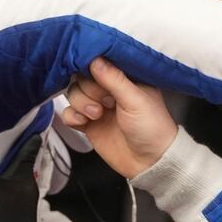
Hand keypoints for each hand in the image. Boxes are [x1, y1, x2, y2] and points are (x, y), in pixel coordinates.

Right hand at [60, 58, 178, 178]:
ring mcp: (98, 106)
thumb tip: (94, 58)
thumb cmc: (152, 128)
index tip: (92, 74)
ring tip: (97, 115)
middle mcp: (109, 90)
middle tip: (105, 103)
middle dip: (88, 90)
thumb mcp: (136, 99)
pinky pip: (69, 113)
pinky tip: (84, 122)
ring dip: (80, 103)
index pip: (99, 63)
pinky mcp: (89, 124)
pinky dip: (72, 116)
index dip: (92, 67)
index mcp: (125, 79)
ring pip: (74, 94)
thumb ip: (114, 79)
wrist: (150, 163)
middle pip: (82, 78)